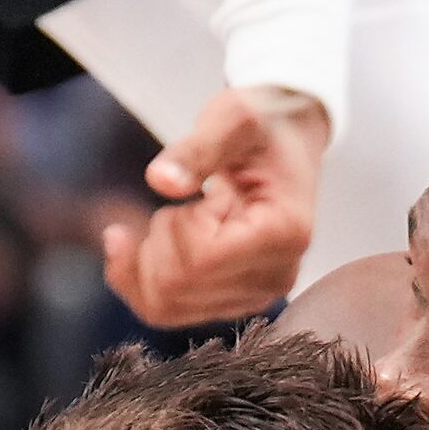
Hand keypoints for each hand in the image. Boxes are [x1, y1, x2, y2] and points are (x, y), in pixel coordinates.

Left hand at [101, 86, 329, 326]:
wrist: (287, 142)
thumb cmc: (264, 126)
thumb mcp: (233, 118)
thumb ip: (197, 148)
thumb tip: (160, 181)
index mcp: (284, 233)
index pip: (201, 259)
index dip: (173, 225)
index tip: (189, 186)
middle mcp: (277, 276)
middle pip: (178, 290)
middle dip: (154, 243)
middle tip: (177, 200)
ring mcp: (258, 295)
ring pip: (167, 308)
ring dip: (144, 260)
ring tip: (165, 216)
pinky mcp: (237, 301)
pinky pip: (171, 311)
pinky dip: (142, 278)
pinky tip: (140, 243)